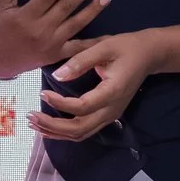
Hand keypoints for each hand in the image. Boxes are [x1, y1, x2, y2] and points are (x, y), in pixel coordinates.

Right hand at [0, 0, 107, 78]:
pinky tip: (109, 35)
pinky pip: (78, 48)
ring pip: (76, 24)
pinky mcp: (57, 55)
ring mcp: (50, 44)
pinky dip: (94, 43)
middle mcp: (40, 30)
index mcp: (26, 16)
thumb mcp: (1, 6)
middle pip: (66, 7)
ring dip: (92, 10)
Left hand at [34, 29, 160, 141]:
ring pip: (81, 134)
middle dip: (52, 126)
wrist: (149, 55)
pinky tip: (49, 127)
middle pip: (79, 129)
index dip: (60, 103)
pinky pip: (85, 130)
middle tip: (30, 116)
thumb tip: (56, 75)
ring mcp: (111, 115)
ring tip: (34, 124)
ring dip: (56, 132)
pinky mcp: (107, 115)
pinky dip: (65, 132)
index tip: (42, 92)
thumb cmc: (126, 47)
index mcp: (112, 91)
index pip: (82, 106)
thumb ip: (80, 61)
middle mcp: (112, 109)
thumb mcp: (104, 46)